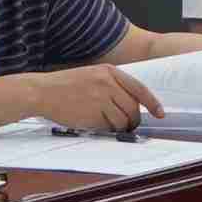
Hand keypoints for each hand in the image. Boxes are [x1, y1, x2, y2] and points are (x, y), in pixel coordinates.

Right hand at [35, 64, 157, 134]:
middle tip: (128, 125)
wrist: (42, 91)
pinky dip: (107, 130)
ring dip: (120, 127)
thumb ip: (112, 85)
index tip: (160, 113)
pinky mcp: (92, 114)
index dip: (152, 103)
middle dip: (133, 120)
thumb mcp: (92, 76)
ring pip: (123, 120)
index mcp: (109, 72)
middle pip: (133, 108)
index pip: (139, 88)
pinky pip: (108, 127)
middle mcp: (107, 83)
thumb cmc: (66, 86)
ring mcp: (100, 99)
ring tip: (109, 126)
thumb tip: (132, 104)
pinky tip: (96, 125)